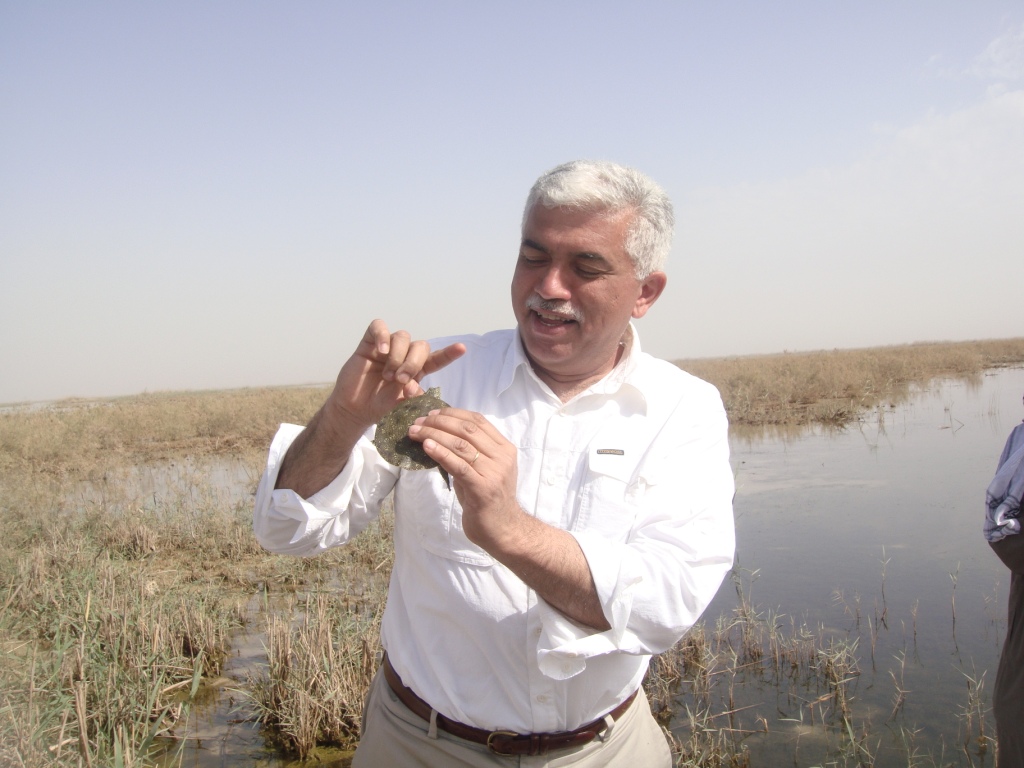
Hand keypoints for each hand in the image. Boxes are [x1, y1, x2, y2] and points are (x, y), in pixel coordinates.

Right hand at [327, 319, 465, 431]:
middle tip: (401, 380)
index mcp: (418, 370)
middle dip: (413, 362)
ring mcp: (387, 348)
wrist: (355, 409)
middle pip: (420, 346)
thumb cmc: (380, 406)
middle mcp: (404, 356)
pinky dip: (382, 335)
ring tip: (388, 376)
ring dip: (398, 356)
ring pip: (402, 337)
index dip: (449, 353)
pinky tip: (381, 350)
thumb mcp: (401, 405)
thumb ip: (412, 396)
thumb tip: (417, 388)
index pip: (436, 359)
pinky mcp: (369, 343)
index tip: (462, 348)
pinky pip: (379, 327)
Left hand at [408, 407, 522, 549]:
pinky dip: (440, 453)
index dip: (453, 413)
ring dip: (434, 435)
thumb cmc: (488, 500)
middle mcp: (502, 457)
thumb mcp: (481, 470)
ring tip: (415, 432)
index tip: (432, 413)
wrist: (504, 530)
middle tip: (418, 422)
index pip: (478, 420)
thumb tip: (439, 435)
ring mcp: (494, 472)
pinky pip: (458, 465)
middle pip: (467, 429)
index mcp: (504, 448)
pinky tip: (426, 446)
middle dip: (439, 422)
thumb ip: (468, 453)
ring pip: (460, 445)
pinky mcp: (482, 489)